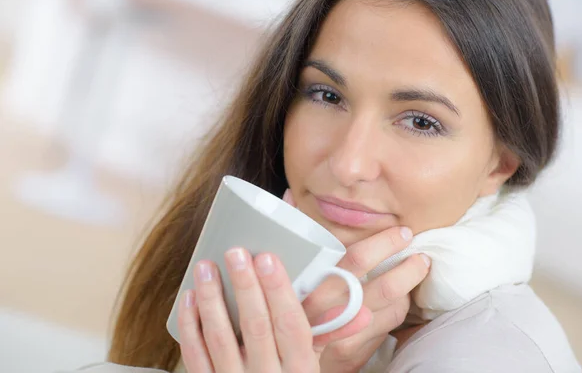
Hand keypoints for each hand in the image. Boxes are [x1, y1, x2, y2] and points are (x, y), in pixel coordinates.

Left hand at [177, 248, 370, 372]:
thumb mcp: (314, 367)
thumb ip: (330, 336)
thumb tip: (361, 309)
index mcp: (300, 369)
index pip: (291, 324)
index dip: (278, 290)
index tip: (268, 258)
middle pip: (256, 326)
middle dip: (245, 286)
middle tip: (235, 253)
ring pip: (221, 339)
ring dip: (212, 300)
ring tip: (206, 267)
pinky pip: (196, 357)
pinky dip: (189, 327)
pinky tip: (189, 299)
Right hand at [283, 189, 430, 372]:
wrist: (280, 355)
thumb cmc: (283, 302)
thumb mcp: (281, 268)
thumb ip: (288, 232)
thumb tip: (289, 195)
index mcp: (310, 284)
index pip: (354, 262)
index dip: (383, 246)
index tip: (401, 232)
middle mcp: (327, 312)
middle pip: (380, 288)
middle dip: (407, 268)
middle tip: (421, 253)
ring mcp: (341, 335)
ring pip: (389, 308)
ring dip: (408, 286)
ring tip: (418, 267)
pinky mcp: (352, 353)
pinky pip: (386, 328)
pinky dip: (399, 309)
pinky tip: (401, 296)